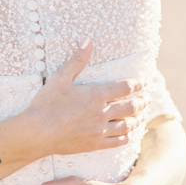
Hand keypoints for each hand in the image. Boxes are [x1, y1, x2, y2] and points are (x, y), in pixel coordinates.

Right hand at [23, 39, 147, 155]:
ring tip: (142, 114)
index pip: (126, 88)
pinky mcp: (95, 144)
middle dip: (142, 101)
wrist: (37, 132)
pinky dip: (127, 135)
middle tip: (148, 97)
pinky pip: (118, 141)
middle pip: (132, 106)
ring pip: (128, 124)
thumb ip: (77, 59)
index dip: (138, 84)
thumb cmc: (46, 104)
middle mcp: (103, 113)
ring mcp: (100, 130)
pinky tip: (129, 133)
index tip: (144, 82)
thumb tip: (88, 40)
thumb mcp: (60, 78)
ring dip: (138, 118)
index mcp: (96, 95)